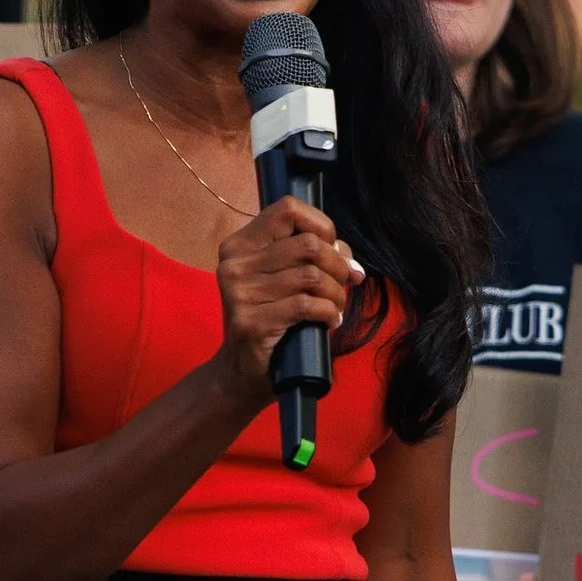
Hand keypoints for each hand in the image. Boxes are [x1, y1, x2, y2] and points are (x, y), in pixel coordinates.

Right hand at [212, 197, 361, 404]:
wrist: (243, 371)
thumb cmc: (271, 319)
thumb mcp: (288, 280)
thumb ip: (314, 257)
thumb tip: (348, 257)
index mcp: (239, 245)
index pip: (288, 209)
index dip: (321, 225)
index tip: (333, 249)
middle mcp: (234, 264)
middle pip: (308, 244)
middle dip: (338, 266)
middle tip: (344, 285)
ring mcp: (238, 294)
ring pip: (312, 276)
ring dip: (336, 294)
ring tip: (336, 307)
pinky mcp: (250, 322)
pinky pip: (307, 305)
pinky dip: (329, 313)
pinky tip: (329, 322)